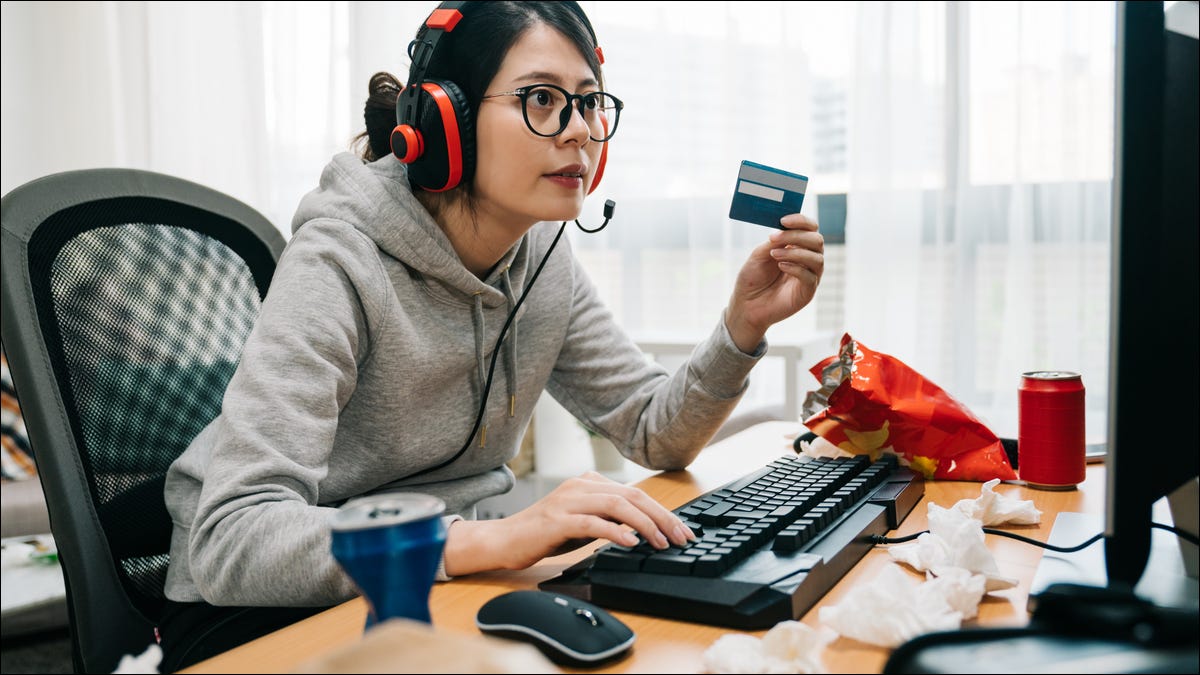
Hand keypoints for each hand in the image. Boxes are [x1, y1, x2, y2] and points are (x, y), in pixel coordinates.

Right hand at [442, 471, 695, 575]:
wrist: (505, 540)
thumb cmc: (545, 533)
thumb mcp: (584, 522)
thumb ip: (610, 518)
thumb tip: (645, 528)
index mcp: (589, 483)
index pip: (635, 493)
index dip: (662, 512)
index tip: (682, 531)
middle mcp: (581, 486)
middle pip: (632, 496)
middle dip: (662, 518)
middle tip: (682, 537)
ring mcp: (568, 501)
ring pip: (617, 506)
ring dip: (645, 525)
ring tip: (661, 543)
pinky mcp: (557, 520)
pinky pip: (593, 522)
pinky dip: (616, 532)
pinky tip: (632, 543)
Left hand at [725, 214, 823, 351]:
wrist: (746, 305)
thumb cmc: (752, 279)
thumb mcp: (759, 255)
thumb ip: (774, 242)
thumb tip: (784, 230)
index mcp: (797, 246)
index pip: (810, 228)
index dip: (801, 221)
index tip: (783, 220)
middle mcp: (807, 259)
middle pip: (817, 240)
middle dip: (796, 236)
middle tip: (774, 238)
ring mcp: (810, 276)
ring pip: (817, 258)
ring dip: (795, 252)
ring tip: (774, 255)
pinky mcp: (807, 292)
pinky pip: (810, 276)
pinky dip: (796, 268)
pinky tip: (781, 266)